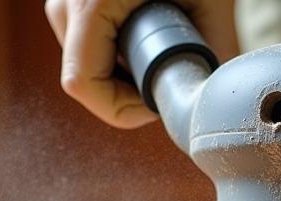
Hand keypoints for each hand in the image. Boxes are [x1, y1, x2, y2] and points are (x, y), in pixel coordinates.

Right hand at [45, 1, 235, 128]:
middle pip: (85, 79)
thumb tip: (214, 105)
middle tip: (169, 73)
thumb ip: (213, 52)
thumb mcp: (211, 2)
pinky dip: (114, 52)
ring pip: (84, 63)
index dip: (122, 110)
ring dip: (122, 71)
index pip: (83, 85)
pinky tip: (144, 37)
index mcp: (91, 2)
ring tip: (160, 46)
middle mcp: (66, 0)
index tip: (158, 102)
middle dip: (127, 90)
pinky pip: (84, 44)